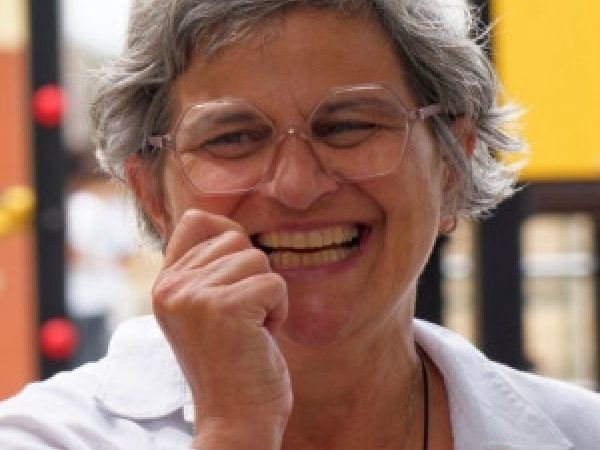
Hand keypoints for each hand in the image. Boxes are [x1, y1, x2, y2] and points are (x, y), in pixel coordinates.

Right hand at [152, 209, 291, 449]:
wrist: (235, 418)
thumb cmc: (231, 363)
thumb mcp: (203, 311)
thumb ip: (206, 271)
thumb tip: (232, 230)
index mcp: (165, 285)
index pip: (195, 220)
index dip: (227, 232)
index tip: (239, 269)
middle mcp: (172, 286)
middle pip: (235, 238)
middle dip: (251, 275)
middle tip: (242, 316)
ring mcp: (195, 296)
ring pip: (258, 259)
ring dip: (267, 295)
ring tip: (250, 328)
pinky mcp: (225, 308)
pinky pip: (274, 283)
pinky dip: (279, 310)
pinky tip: (261, 336)